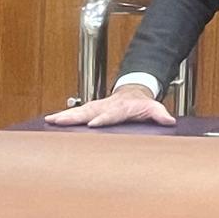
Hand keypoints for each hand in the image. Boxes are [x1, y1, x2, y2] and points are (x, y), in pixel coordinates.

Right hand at [44, 85, 176, 128]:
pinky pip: (75, 112)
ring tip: (51, 120)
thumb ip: (160, 114)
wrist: (133, 93)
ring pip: (78, 111)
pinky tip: (50, 120)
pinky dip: (63, 115)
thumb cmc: (141, 104)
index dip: (103, 119)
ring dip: (65, 116)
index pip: (111, 114)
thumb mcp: (153, 108)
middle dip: (75, 117)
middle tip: (61, 121)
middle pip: (89, 111)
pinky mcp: (90, 109)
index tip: (94, 124)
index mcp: (120, 107)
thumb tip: (169, 120)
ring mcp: (96, 106)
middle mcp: (105, 105)